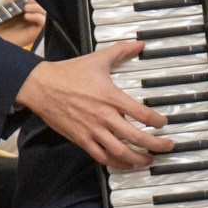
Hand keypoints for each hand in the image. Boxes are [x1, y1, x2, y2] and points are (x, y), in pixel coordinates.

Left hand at [0, 0, 47, 50]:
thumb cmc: (3, 16)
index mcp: (33, 5)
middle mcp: (37, 14)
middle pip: (46, 3)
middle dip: (38, 0)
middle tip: (28, 0)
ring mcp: (37, 23)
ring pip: (47, 11)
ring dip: (37, 7)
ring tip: (25, 8)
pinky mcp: (37, 32)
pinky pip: (44, 21)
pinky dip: (37, 16)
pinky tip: (26, 16)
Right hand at [15, 44, 172, 171]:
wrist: (42, 86)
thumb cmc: (68, 74)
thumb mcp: (98, 59)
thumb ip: (121, 51)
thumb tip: (139, 44)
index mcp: (112, 97)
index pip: (143, 114)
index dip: (158, 121)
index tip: (163, 123)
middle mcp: (105, 116)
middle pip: (137, 137)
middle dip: (156, 145)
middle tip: (166, 147)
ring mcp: (93, 130)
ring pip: (121, 152)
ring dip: (138, 158)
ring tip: (148, 160)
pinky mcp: (81, 139)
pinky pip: (102, 157)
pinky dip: (116, 163)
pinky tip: (125, 164)